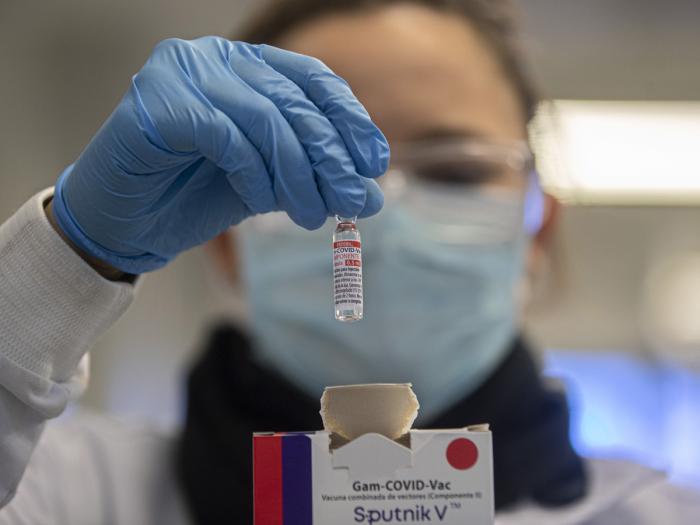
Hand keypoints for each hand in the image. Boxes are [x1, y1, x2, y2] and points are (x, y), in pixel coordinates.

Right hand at [52, 37, 388, 273]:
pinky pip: (225, 135)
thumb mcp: (269, 186)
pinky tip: (261, 201)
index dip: (350, 120)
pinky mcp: (156, 102)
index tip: (373, 163)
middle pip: (294, 101)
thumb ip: (313, 181)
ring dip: (297, 173)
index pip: (313, 80)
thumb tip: (371, 195)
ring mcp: (182, 73)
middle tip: (352, 201)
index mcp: (247, 66)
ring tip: (312, 215)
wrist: (127, 224)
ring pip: (264, 117)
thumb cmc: (193, 196)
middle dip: (330, 157)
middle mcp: (216, 57)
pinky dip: (252, 171)